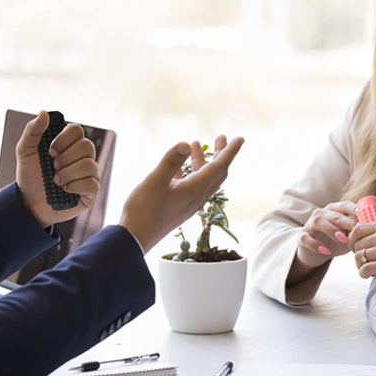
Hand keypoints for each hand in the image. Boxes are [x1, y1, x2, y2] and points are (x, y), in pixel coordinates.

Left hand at [15, 110, 99, 228]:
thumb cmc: (29, 177)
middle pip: (87, 146)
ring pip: (89, 165)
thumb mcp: (25, 152)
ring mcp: (89, 174)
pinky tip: (65, 190)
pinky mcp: (91, 191)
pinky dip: (74, 187)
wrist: (28, 203)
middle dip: (66, 158)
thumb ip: (32, 131)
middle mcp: (82, 157)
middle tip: (53, 167)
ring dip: (67, 174)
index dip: (64, 139)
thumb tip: (44, 113)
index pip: (77, 130)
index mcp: (69, 144)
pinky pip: (92, 184)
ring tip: (56, 181)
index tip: (50, 151)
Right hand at [119, 134, 243, 252]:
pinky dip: (191, 172)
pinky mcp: (179, 206)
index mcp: (195, 189)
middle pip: (217, 173)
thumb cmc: (143, 211)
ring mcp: (188, 203)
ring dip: (203, 161)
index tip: (240, 139)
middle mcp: (196, 197)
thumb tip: (186, 143)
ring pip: (204, 179)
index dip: (230, 151)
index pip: (219, 167)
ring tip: (195, 144)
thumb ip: (170, 161)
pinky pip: (192, 186)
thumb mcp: (155, 181)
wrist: (134, 239)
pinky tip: (179, 168)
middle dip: (221, 154)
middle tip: (221, 137)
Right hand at [295, 201, 358, 266]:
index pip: (344, 205)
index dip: (353, 209)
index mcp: (334, 210)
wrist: (315, 253)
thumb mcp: (348, 234)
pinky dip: (315, 244)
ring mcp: (310, 225)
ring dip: (331, 230)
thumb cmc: (335, 241)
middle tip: (356, 229)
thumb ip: (358, 229)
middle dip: (345, 221)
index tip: (363, 215)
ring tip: (343, 239)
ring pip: (319, 222)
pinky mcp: (302, 237)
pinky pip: (306, 238)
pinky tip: (325, 251)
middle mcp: (321, 214)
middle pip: (333, 214)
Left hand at [350, 221, 375, 282]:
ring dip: (359, 264)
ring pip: (360, 257)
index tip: (354, 247)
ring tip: (365, 268)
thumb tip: (366, 234)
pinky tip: (367, 275)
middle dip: (356, 253)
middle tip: (361, 260)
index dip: (352, 239)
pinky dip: (363, 273)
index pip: (358, 229)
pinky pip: (366, 269)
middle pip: (357, 244)